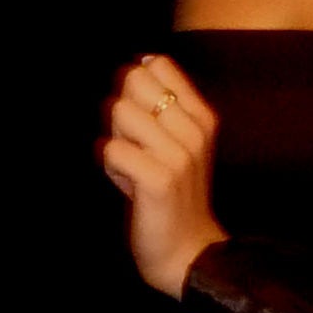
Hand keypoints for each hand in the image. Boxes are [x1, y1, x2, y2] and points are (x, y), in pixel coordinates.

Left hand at [102, 55, 224, 297]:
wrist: (188, 252)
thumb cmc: (174, 194)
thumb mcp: (179, 142)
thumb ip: (162, 104)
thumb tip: (142, 59)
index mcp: (202, 116)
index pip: (157, 66)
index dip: (136, 88)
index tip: (145, 122)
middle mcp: (195, 130)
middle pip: (132, 82)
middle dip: (122, 112)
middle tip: (136, 148)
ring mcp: (179, 154)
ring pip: (119, 112)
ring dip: (115, 140)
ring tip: (132, 167)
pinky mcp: (159, 179)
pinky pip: (111, 148)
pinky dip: (110, 166)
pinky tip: (128, 186)